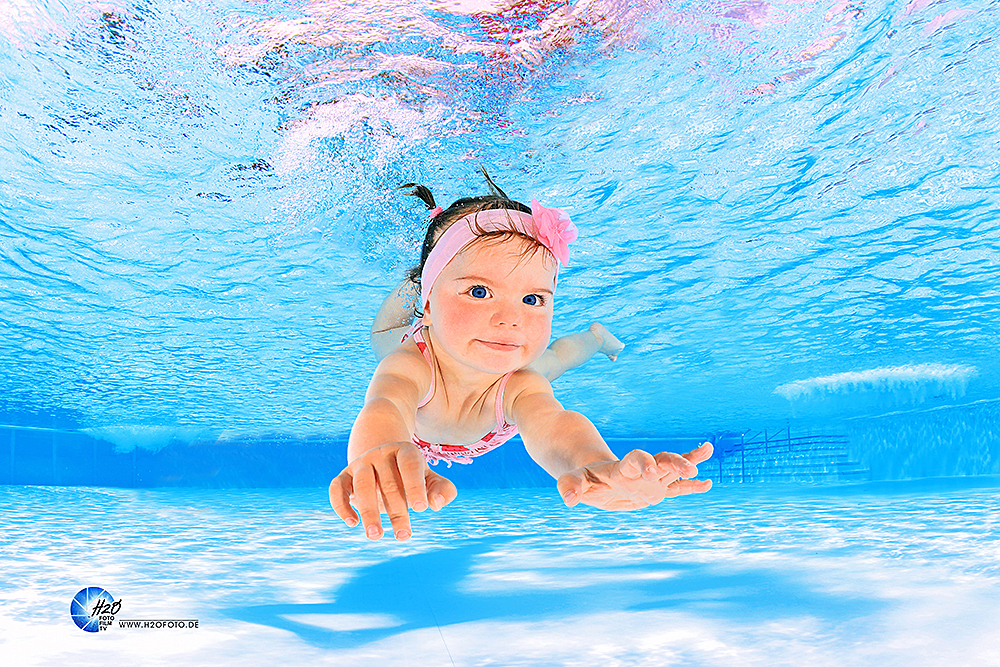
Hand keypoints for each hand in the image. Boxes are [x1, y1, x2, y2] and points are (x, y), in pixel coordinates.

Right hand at [329, 442, 456, 540]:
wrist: (384, 459)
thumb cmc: (413, 476)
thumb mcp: (431, 480)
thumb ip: (443, 490)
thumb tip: (435, 504)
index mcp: (404, 450)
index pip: (409, 465)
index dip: (415, 485)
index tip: (421, 509)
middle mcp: (380, 453)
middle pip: (388, 481)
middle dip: (397, 510)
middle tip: (404, 535)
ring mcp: (361, 463)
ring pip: (362, 484)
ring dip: (369, 511)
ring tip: (376, 536)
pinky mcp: (344, 475)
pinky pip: (337, 488)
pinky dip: (341, 505)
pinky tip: (352, 523)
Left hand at [556, 442, 713, 510]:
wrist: (596, 478)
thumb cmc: (585, 479)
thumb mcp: (576, 481)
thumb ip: (571, 485)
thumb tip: (568, 499)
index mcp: (622, 468)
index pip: (635, 460)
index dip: (644, 463)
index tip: (652, 471)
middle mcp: (640, 471)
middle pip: (660, 461)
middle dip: (674, 462)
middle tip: (690, 467)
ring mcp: (650, 480)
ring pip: (673, 470)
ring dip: (689, 462)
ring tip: (707, 448)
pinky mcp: (655, 490)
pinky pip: (676, 488)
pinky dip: (690, 486)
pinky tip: (708, 484)